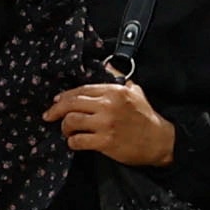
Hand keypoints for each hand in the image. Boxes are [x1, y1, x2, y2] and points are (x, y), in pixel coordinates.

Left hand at [44, 82, 176, 165]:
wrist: (160, 141)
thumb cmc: (147, 117)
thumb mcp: (136, 92)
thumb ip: (120, 79)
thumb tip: (110, 66)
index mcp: (114, 91)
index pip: (81, 90)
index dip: (65, 96)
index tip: (56, 101)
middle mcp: (108, 105)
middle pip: (71, 104)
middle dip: (56, 110)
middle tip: (49, 116)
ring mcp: (106, 123)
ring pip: (71, 121)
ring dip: (64, 127)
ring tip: (67, 131)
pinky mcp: (105, 141)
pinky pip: (77, 140)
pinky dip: (72, 142)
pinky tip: (75, 142)